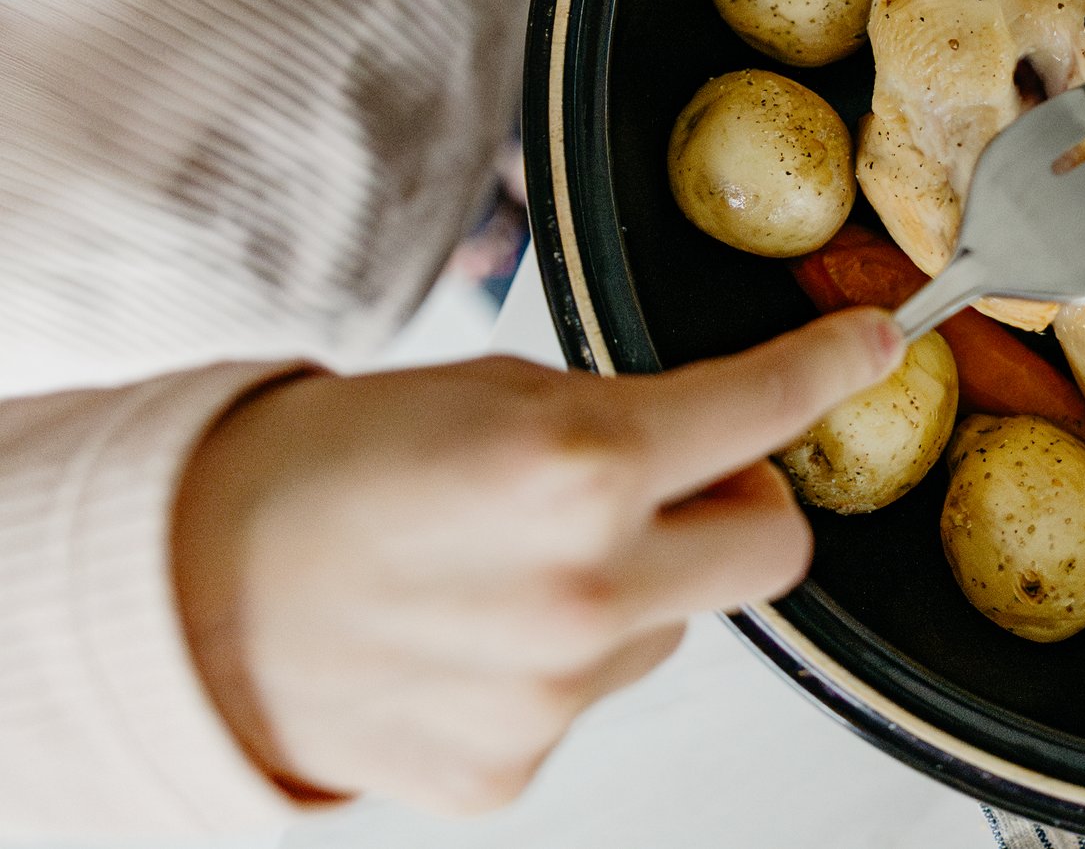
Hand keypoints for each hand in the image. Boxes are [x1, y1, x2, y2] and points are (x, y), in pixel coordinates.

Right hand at [170, 308, 901, 811]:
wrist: (185, 596)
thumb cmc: (327, 471)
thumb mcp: (490, 388)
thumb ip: (622, 413)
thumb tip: (722, 429)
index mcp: (580, 462)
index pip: (763, 408)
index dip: (830, 365)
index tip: (874, 344)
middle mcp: (584, 586)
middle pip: (774, 550)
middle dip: (741, 508)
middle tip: (667, 483)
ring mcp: (553, 692)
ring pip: (675, 624)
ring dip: (633, 586)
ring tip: (510, 562)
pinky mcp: (514, 766)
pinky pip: (592, 696)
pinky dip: (558, 660)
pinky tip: (472, 633)